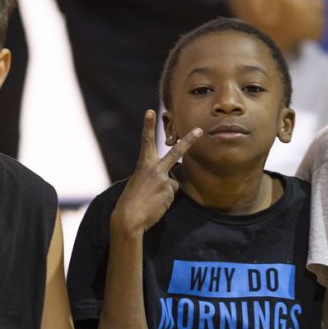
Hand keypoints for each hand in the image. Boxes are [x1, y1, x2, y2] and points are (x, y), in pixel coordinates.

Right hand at [111, 110, 201, 234]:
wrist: (129, 217)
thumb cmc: (132, 201)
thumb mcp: (140, 183)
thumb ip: (155, 176)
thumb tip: (172, 180)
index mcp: (143, 164)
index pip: (146, 141)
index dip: (148, 126)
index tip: (150, 111)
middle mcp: (154, 168)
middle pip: (176, 152)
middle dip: (188, 141)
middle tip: (199, 130)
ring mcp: (163, 178)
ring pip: (174, 182)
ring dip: (165, 191)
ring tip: (151, 199)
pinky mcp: (168, 190)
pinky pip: (172, 193)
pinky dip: (166, 199)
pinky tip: (156, 204)